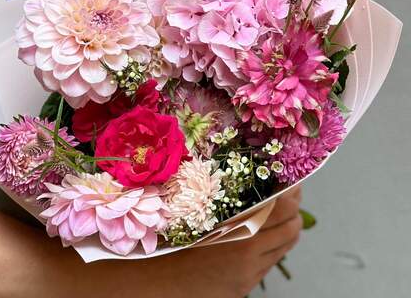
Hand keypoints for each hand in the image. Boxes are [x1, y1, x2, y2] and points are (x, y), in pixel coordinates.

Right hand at [139, 186, 302, 297]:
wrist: (166, 279)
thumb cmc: (179, 241)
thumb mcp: (204, 215)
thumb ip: (231, 204)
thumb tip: (253, 188)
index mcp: (236, 223)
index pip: (280, 206)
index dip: (292, 192)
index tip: (293, 181)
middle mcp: (248, 246)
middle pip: (290, 225)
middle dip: (296, 209)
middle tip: (293, 196)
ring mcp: (250, 268)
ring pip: (285, 244)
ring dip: (291, 228)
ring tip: (286, 215)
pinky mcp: (248, 283)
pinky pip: (272, 260)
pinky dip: (277, 246)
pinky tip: (269, 237)